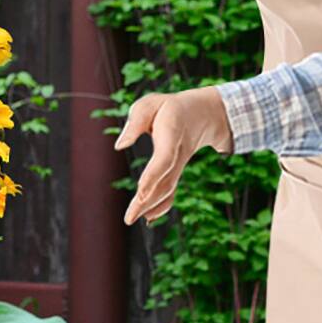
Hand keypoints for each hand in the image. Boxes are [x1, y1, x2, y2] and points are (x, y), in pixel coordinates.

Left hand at [114, 87, 232, 224]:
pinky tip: (148, 217)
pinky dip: (161, 205)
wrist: (202, 113)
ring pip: (168, 189)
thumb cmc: (169, 107)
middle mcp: (178, 154)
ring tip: (133, 219)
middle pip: (165, 181)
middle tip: (129, 218)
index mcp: (172, 134)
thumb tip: (120, 145)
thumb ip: (136, 122)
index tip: (140, 193)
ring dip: (151, 206)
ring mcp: (180, 165)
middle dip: (148, 200)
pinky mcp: (177, 171)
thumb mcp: (151, 103)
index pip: (164, 159)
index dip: (153, 176)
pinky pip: (171, 190)